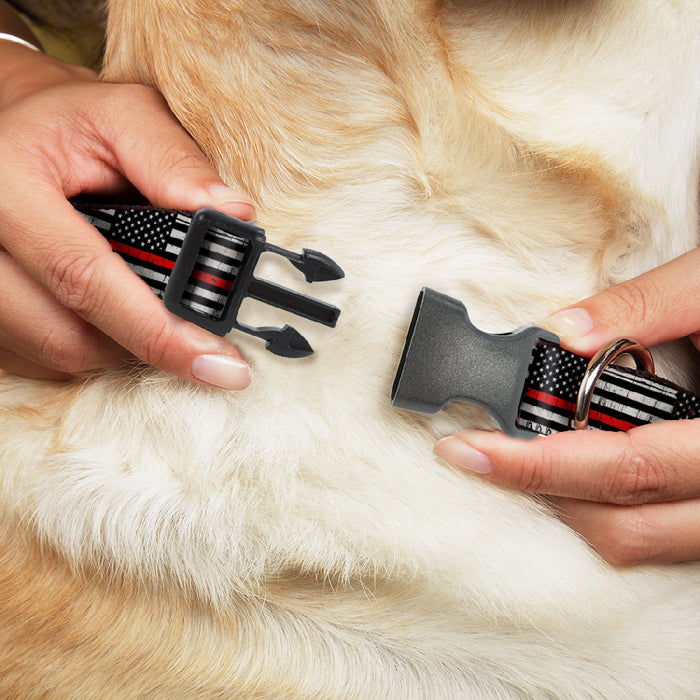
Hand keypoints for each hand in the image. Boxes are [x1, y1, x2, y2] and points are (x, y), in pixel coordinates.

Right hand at [0, 41, 254, 387]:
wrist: (13, 134)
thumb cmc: (69, 123)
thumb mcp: (123, 117)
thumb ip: (175, 161)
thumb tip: (233, 214)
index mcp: (5, 186)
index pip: (84, 278)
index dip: (157, 331)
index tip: (219, 364)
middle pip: (68, 335)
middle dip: (146, 342)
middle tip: (202, 339)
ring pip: (58, 352)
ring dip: (121, 344)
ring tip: (154, 306)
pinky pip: (42, 356)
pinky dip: (93, 343)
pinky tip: (114, 311)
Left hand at [435, 247, 699, 565]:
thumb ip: (647, 305)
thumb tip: (564, 330)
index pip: (624, 468)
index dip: (536, 465)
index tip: (469, 449)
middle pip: (625, 525)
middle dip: (540, 490)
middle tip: (480, 453)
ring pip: (643, 542)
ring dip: (573, 505)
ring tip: (525, 457)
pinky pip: (664, 536)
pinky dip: (613, 509)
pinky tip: (581, 468)